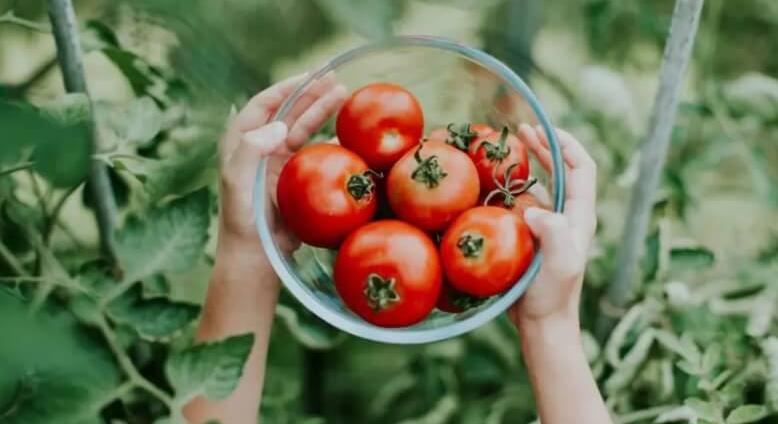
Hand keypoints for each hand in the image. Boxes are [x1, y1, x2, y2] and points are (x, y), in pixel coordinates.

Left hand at [217, 73, 346, 263]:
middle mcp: (261, 147)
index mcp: (242, 142)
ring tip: (344, 94)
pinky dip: (331, 139)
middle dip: (310, 93)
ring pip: (304, 127)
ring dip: (322, 111)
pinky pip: (315, 151)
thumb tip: (278, 125)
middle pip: (288, 111)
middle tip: (334, 79)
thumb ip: (250, 150)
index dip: (286, 88)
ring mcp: (279, 163)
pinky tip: (346, 131)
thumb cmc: (243, 220)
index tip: (308, 76)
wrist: (257, 256)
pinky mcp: (296, 178)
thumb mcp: (237, 183)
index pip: (264, 105)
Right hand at [507, 124, 597, 327]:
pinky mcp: (532, 239)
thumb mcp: (559, 263)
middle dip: (543, 147)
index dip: (566, 144)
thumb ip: (554, 233)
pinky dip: (509, 191)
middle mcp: (567, 217)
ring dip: (525, 166)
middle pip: (561, 171)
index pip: (582, 168)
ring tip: (502, 153)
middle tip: (519, 130)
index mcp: (579, 216)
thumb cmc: (552, 296)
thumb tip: (534, 209)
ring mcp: (549, 228)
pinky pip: (522, 206)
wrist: (542, 324)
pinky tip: (490, 188)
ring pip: (540, 186)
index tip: (543, 129)